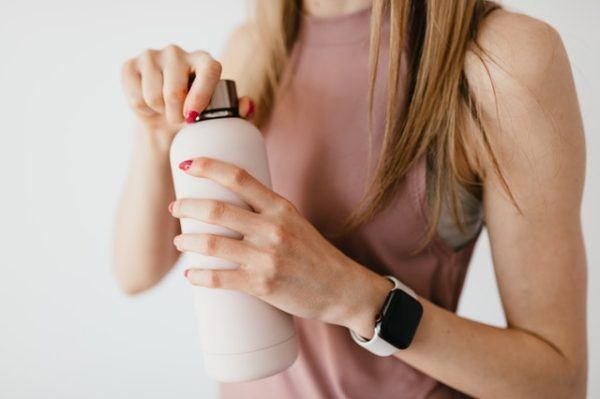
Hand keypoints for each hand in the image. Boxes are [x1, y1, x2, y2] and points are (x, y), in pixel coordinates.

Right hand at [120, 45, 252, 143]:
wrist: (163, 118)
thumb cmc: (196, 114)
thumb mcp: (219, 114)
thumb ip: (237, 111)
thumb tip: (247, 106)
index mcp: (205, 60)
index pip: (209, 71)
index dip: (201, 95)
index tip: (193, 116)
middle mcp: (178, 52)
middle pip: (175, 91)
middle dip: (176, 115)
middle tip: (180, 119)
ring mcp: (151, 55)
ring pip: (153, 96)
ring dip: (160, 112)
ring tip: (165, 110)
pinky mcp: (130, 65)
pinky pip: (135, 97)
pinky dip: (143, 109)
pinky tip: (148, 104)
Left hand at [169, 157, 392, 335]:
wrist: (342, 289)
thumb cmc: (315, 255)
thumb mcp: (295, 222)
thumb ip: (266, 211)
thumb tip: (229, 205)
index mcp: (280, 207)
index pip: (239, 177)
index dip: (209, 167)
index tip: (187, 164)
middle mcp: (273, 228)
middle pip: (217, 210)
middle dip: (187, 207)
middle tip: (176, 208)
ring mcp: (267, 257)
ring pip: (212, 244)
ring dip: (187, 242)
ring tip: (179, 242)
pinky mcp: (262, 285)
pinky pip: (219, 278)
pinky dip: (199, 277)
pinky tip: (191, 275)